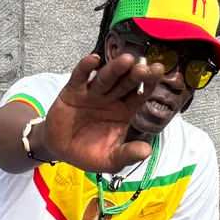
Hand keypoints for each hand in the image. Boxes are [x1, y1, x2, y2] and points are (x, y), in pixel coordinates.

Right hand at [38, 53, 164, 173]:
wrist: (61, 150)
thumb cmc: (90, 153)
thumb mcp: (111, 160)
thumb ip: (127, 155)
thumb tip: (147, 152)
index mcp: (124, 111)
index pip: (139, 95)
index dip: (148, 84)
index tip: (158, 72)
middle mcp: (111, 98)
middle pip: (125, 83)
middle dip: (134, 75)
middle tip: (143, 67)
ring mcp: (92, 92)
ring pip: (105, 78)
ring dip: (115, 68)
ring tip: (126, 60)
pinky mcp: (73, 91)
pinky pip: (79, 77)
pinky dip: (85, 67)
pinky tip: (93, 60)